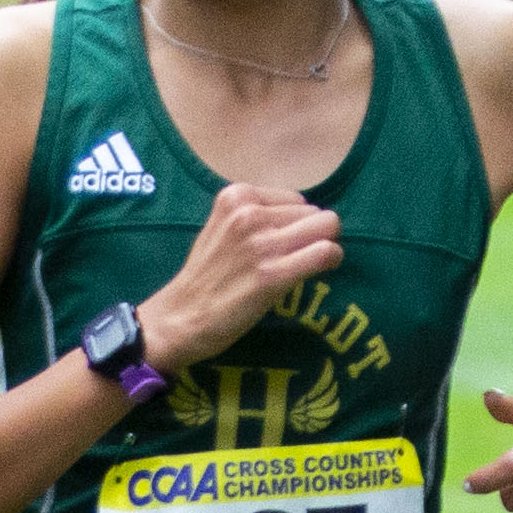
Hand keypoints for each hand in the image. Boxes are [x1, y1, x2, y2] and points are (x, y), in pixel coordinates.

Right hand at [139, 183, 340, 367]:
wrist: (180, 316)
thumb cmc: (206, 276)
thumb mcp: (222, 227)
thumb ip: (256, 216)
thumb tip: (305, 216)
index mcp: (236, 196)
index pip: (295, 200)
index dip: (296, 224)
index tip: (283, 244)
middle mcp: (248, 213)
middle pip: (314, 213)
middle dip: (312, 234)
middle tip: (295, 258)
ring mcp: (260, 243)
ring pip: (327, 228)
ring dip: (325, 247)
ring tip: (305, 265)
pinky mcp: (272, 274)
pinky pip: (325, 253)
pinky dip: (332, 260)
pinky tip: (324, 270)